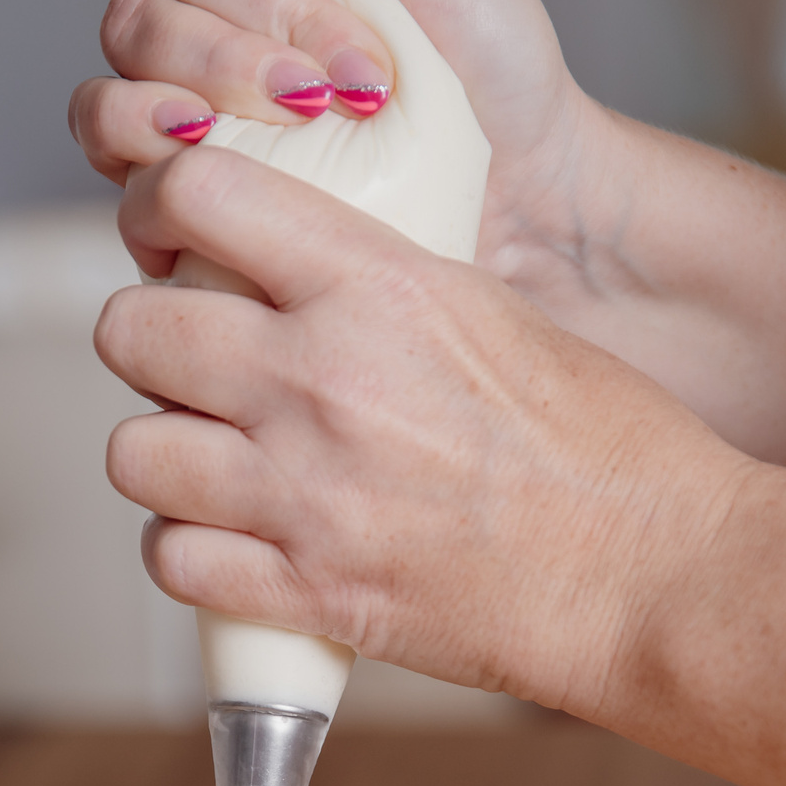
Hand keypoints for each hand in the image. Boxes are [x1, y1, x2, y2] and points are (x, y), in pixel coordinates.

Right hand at [73, 0, 599, 280]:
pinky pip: (101, 123)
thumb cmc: (481, 54)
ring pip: (134, 35)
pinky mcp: (174, 159)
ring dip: (226, 69)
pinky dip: (144, 123)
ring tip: (316, 110)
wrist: (515, 178)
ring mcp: (182, 72)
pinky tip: (207, 138)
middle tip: (357, 69)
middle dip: (268, 11)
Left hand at [96, 144, 751, 714]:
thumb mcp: (493, 311)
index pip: (196, 193)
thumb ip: (379, 288)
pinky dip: (190, 551)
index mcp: (376, 284)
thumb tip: (298, 278)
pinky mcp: (309, 592)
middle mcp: (321, 379)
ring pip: (133, 452)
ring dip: (165, 455)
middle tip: (193, 366)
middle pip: (131, 330)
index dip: (162, 207)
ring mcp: (306, 492)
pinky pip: (173, 559)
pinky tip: (233, 541)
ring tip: (215, 462)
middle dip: (151, 343)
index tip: (174, 237)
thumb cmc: (609, 442)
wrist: (654, 570)